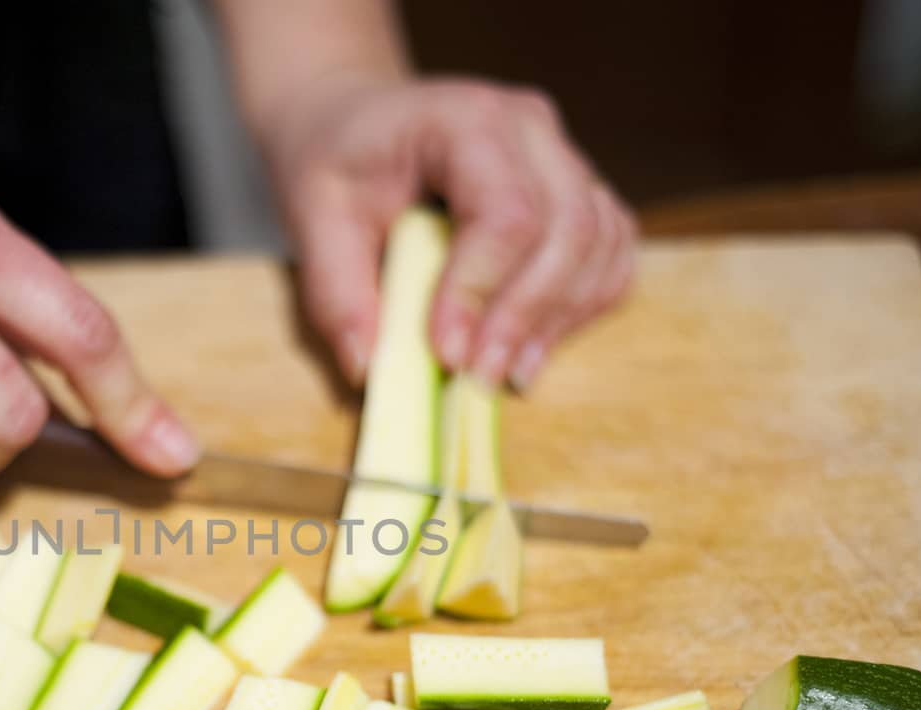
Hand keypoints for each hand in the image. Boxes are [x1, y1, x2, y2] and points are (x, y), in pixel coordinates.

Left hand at [262, 75, 636, 388]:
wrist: (358, 124)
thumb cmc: (336, 162)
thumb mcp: (312, 217)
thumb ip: (334, 292)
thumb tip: (367, 367)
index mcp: (466, 119)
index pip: (505, 210)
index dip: (483, 289)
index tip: (447, 354)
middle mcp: (531, 129)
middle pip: (569, 228)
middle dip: (527, 315)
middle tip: (480, 379)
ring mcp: (563, 158)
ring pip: (600, 244)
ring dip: (560, 319)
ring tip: (508, 375)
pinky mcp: (578, 193)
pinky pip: (608, 255)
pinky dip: (581, 308)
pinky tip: (533, 349)